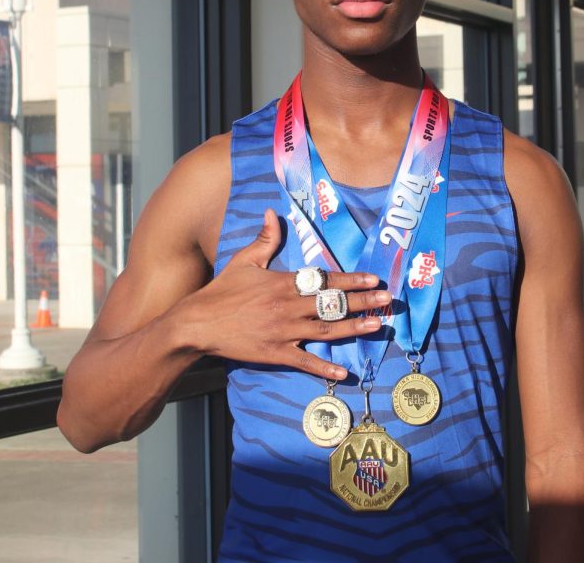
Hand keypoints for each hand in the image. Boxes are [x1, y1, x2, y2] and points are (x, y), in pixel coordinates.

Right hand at [175, 208, 386, 380]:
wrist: (197, 324)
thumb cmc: (222, 291)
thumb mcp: (244, 261)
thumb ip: (264, 240)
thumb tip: (272, 212)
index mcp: (283, 284)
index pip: (324, 280)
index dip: (350, 280)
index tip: (372, 279)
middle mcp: (287, 307)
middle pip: (331, 304)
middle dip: (362, 302)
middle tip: (386, 300)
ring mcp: (283, 332)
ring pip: (325, 330)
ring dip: (353, 328)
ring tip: (377, 326)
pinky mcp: (275, 353)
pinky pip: (304, 361)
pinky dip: (323, 367)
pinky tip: (343, 372)